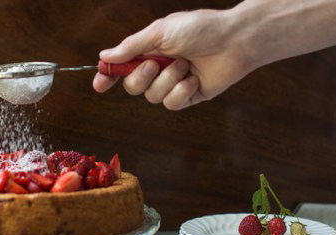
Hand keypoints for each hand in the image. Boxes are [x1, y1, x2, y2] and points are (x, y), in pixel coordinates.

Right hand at [93, 9, 253, 109]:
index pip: (121, 67)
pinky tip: (194, 79)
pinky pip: (172, 104)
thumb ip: (131, 46)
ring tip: (186, 65)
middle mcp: (159, 68)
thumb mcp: (160, 31)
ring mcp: (173, 84)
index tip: (99, 84)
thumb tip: (104, 56)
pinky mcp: (188, 96)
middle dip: (141, 78)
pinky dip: (181, 91)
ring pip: (153, 97)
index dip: (108, 77)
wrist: (236, 40)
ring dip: (168, 81)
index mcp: (149, 50)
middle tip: (156, 64)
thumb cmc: (201, 28)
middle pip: (133, 87)